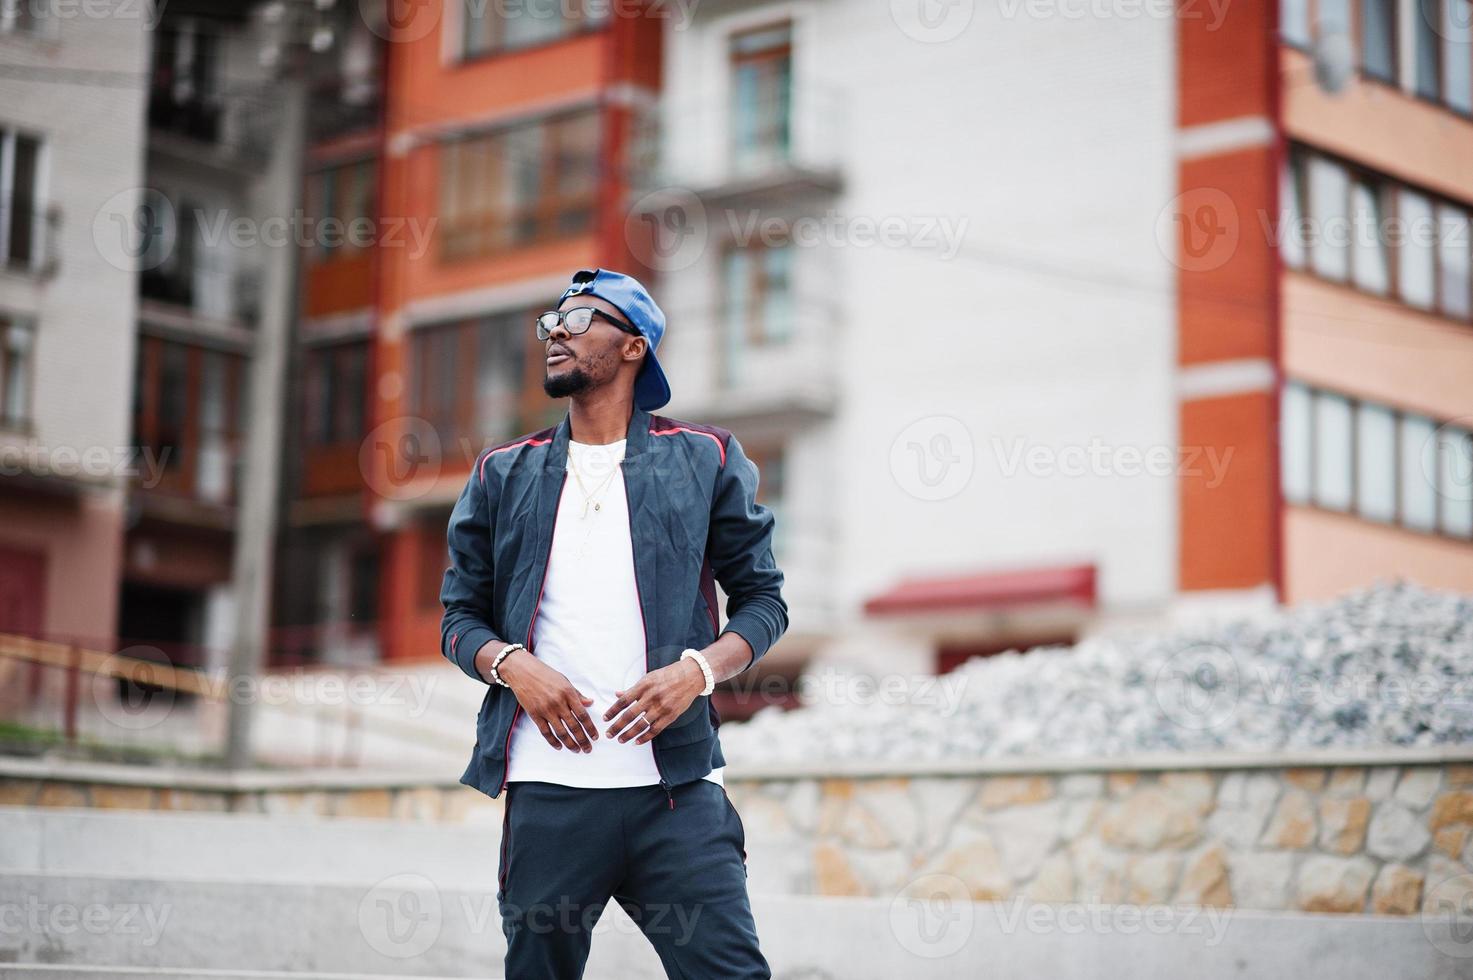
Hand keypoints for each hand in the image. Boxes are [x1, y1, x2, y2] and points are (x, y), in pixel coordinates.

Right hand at [480, 645, 598, 752]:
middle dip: (583, 740)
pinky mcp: (534, 714)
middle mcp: (558, 702)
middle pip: (574, 726)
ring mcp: (546, 710)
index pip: (583, 715)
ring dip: (570, 744)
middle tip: (588, 749)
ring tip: (577, 750)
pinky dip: (553, 742)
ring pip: (561, 732)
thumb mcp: (564, 681)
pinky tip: (560, 747)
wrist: (522, 671)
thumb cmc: (545, 674)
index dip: (590, 728)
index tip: (595, 737)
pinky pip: (546, 732)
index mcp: (568, 693)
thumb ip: (577, 694)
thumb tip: (590, 703)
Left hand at [603, 658, 705, 744]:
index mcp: (643, 685)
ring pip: (641, 725)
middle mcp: (651, 696)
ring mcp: (661, 707)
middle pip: (629, 715)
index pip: (623, 701)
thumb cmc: (668, 675)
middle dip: (617, 726)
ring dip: (628, 734)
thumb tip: (617, 694)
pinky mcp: (671, 715)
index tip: (605, 719)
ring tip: (620, 740)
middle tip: (608, 734)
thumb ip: (633, 689)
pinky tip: (636, 741)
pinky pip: (655, 730)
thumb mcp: (648, 678)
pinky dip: (644, 737)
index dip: (612, 711)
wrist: (691, 676)